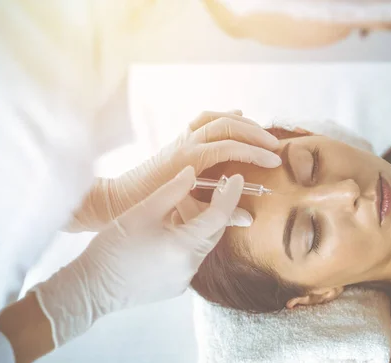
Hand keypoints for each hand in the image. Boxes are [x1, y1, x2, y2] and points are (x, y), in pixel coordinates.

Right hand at [31, 166, 246, 346]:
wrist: (91, 287)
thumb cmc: (113, 247)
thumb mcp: (143, 211)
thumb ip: (172, 190)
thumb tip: (193, 173)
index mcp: (184, 246)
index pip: (219, 216)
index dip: (230, 194)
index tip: (237, 177)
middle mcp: (190, 267)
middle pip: (212, 233)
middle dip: (210, 210)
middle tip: (199, 191)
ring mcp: (183, 281)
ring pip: (200, 246)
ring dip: (194, 227)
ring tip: (172, 212)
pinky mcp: (174, 288)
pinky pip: (188, 260)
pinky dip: (184, 244)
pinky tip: (164, 234)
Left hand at [66, 110, 279, 230]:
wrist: (115, 199)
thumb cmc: (146, 207)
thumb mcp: (184, 213)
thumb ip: (218, 213)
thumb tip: (248, 217)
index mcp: (188, 159)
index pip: (230, 147)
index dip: (255, 153)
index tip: (275, 162)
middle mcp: (185, 143)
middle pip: (226, 124)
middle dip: (254, 133)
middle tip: (275, 146)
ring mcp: (180, 139)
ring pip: (214, 117)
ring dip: (240, 121)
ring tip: (261, 132)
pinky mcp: (177, 140)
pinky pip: (202, 120)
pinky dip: (222, 117)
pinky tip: (235, 119)